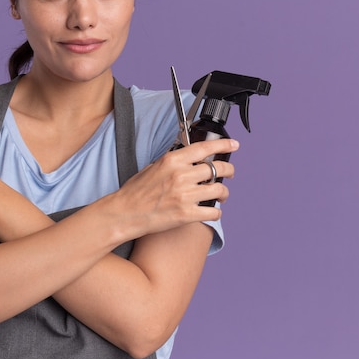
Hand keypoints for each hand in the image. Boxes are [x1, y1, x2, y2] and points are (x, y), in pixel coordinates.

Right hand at [112, 139, 238, 236]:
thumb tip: (187, 160)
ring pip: (219, 190)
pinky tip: (211, 211)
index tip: (233, 144)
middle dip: (229, 170)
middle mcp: (181, 176)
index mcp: (172, 161)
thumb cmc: (135, 192)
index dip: (223, 144)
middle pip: (218, 169)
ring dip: (224, 193)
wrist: (125, 213)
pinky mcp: (187, 214)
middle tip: (230, 173)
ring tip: (221, 195)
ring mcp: (185, 195)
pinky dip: (216, 212)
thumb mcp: (152, 167)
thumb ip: (172, 162)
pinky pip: (213, 212)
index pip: (204, 148)